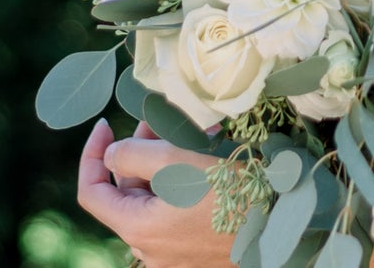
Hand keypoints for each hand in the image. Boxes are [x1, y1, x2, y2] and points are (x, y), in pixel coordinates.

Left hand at [77, 118, 235, 267]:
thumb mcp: (179, 162)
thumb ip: (134, 155)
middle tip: (162, 118)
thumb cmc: (230, 192)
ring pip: (157, 200)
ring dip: (168, 164)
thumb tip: (111, 155)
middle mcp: (148, 249)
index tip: (107, 123)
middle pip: (130, 192)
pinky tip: (207, 159)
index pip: (92, 193)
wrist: (281, 226)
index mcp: (137, 229)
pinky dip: (183, 183)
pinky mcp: (196, 252)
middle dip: (142, 151)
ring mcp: (173, 255)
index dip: (92, 154)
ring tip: (196, 133)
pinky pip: (177, 212)